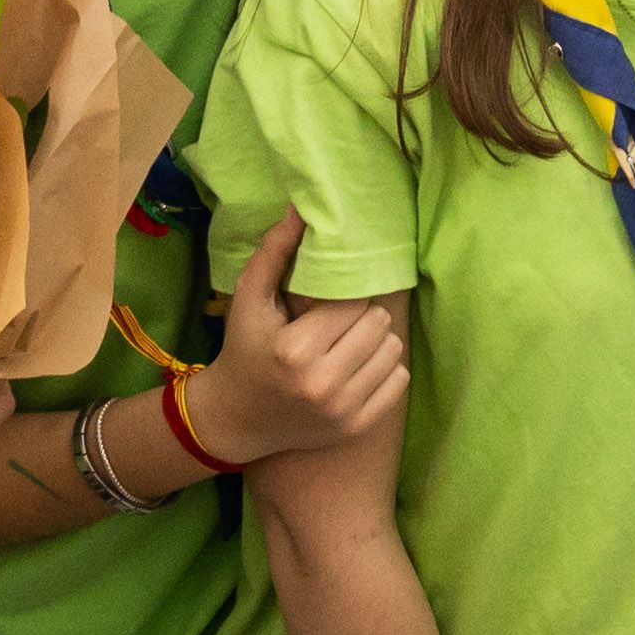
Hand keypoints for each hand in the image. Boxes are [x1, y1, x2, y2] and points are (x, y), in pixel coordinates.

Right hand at [179, 216, 408, 465]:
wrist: (236, 418)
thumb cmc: (243, 350)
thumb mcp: (249, 299)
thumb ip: (274, 252)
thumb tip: (301, 208)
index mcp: (296, 349)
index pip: (352, 303)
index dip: (342, 298)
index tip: (326, 305)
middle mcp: (322, 383)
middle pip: (378, 324)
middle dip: (361, 318)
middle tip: (338, 324)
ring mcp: (342, 410)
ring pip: (393, 351)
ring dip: (375, 342)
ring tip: (348, 344)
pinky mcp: (356, 427)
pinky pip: (398, 381)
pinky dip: (384, 369)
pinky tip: (357, 367)